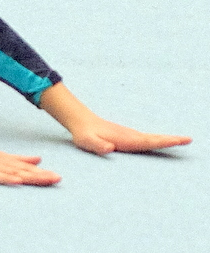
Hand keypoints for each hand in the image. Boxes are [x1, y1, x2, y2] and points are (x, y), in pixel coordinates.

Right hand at [0, 135, 61, 185]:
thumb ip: (18, 159)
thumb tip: (39, 159)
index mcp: (5, 160)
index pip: (25, 168)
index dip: (41, 173)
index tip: (57, 177)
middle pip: (22, 170)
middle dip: (40, 175)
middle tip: (58, 179)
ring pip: (12, 172)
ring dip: (29, 176)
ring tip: (44, 179)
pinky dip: (5, 178)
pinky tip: (16, 180)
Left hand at [69, 115, 191, 154]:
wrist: (80, 121)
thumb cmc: (84, 134)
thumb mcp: (87, 141)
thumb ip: (98, 145)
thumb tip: (109, 148)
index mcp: (125, 139)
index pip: (147, 141)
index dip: (163, 142)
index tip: (178, 140)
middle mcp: (130, 136)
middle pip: (154, 139)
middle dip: (172, 140)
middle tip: (189, 140)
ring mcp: (129, 135)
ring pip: (152, 138)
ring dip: (167, 139)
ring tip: (182, 141)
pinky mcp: (126, 136)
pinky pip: (146, 139)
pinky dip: (158, 140)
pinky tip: (161, 142)